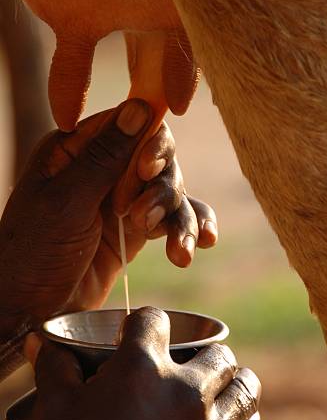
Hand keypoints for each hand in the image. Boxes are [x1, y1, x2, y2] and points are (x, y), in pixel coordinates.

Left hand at [0, 100, 216, 338]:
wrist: (29, 313)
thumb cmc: (33, 254)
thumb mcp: (66, 201)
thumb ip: (105, 156)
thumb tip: (141, 106)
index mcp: (75, 150)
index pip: (129, 124)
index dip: (148, 143)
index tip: (147, 170)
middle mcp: (103, 168)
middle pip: (158, 157)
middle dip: (160, 187)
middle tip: (139, 219)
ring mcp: (122, 199)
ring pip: (170, 189)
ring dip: (179, 217)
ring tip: (178, 251)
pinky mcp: (136, 229)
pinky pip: (173, 218)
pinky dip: (190, 228)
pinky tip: (203, 243)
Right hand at [26, 307, 278, 419]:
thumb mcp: (55, 412)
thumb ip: (55, 368)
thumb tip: (43, 341)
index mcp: (142, 368)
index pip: (154, 319)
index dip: (145, 322)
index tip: (139, 334)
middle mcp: (186, 390)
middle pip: (217, 353)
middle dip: (205, 356)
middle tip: (190, 370)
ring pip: (246, 389)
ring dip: (237, 387)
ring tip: (224, 393)